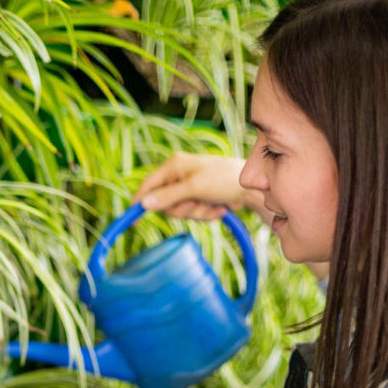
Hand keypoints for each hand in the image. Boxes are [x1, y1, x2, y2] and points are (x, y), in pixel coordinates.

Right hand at [135, 152, 260, 221]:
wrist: (254, 188)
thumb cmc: (224, 180)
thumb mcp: (194, 188)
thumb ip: (168, 197)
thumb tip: (143, 204)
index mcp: (173, 166)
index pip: (147, 186)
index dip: (139, 203)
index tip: (133, 221)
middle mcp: (178, 175)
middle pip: (164, 204)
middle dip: (182, 210)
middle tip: (196, 205)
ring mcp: (188, 188)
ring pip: (180, 212)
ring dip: (197, 213)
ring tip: (213, 205)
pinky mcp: (198, 198)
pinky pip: (193, 214)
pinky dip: (206, 214)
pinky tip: (219, 207)